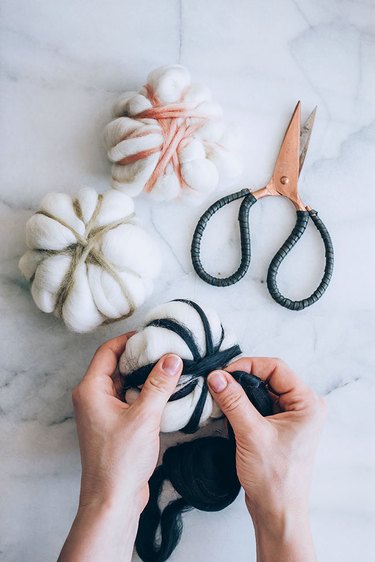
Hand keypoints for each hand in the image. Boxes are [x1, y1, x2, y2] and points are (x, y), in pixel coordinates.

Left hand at [58, 334, 182, 561]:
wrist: (112, 500)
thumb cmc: (120, 461)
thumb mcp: (144, 418)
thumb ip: (159, 385)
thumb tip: (172, 358)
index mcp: (91, 390)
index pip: (108, 351)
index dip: (129, 339)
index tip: (151, 334)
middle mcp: (93, 398)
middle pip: (116, 365)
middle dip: (140, 356)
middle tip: (165, 347)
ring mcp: (103, 412)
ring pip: (124, 383)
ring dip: (145, 375)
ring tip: (170, 366)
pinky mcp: (114, 425)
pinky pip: (129, 399)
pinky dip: (145, 392)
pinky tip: (166, 390)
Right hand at [207, 357, 325, 561]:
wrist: (277, 511)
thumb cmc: (273, 478)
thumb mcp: (251, 434)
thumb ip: (233, 401)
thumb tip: (216, 376)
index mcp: (307, 404)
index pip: (276, 368)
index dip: (248, 365)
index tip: (223, 373)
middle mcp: (303, 406)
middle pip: (269, 377)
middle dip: (242, 378)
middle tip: (218, 382)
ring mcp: (292, 417)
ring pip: (263, 390)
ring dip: (241, 391)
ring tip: (220, 393)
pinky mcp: (280, 426)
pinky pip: (260, 404)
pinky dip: (243, 403)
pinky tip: (228, 407)